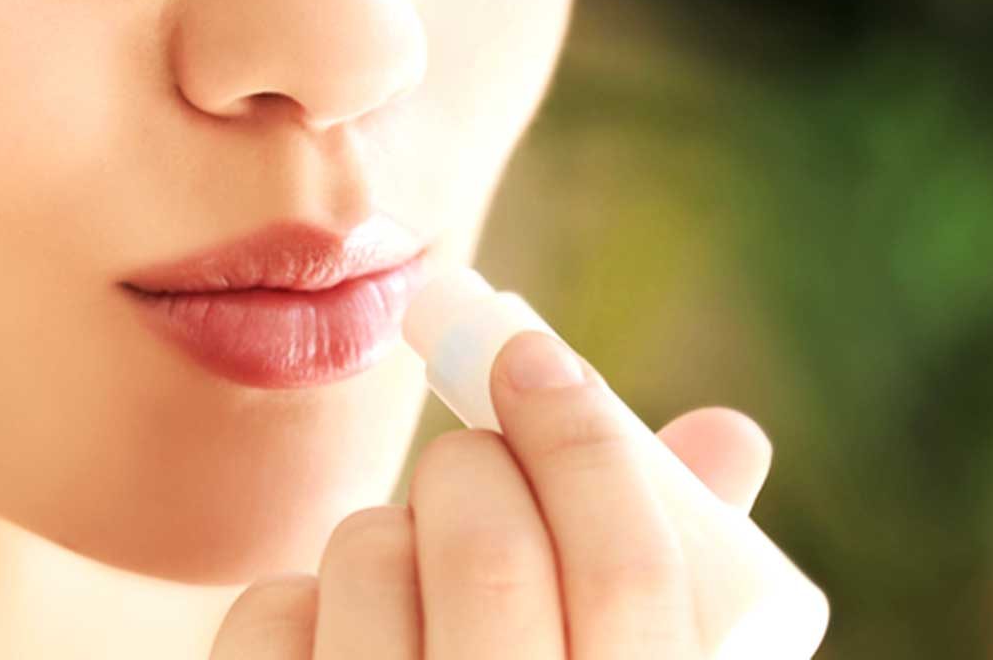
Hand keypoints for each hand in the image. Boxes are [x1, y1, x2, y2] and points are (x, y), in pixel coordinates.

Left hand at [207, 328, 776, 656]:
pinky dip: (295, 597)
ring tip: (412, 572)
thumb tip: (727, 436)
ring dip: (385, 528)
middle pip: (489, 549)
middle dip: (475, 466)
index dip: (584, 435)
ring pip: (368, 559)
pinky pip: (265, 616)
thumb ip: (681, 587)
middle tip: (475, 464)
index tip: (538, 360)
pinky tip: (337, 638)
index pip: (631, 563)